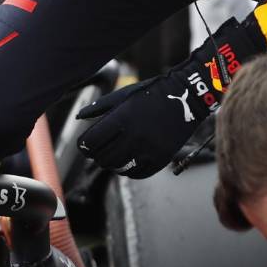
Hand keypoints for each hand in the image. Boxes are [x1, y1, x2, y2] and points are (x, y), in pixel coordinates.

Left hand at [76, 17, 258, 177]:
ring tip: (113, 155)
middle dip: (96, 154)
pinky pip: (136, 174)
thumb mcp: (124, 95)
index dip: (84, 144)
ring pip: (117, 168)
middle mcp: (134, 136)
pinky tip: (128, 160)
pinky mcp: (161, 159)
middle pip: (102, 158)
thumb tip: (79, 117)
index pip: (92, 142)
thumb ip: (100, 107)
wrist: (187, 97)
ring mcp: (149, 150)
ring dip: (111, 163)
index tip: (84, 143)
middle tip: (98, 149)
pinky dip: (128, 170)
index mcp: (123, 118)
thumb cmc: (152, 93)